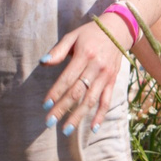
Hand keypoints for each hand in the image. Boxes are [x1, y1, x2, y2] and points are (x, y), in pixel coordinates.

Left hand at [40, 18, 128, 137]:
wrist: (118, 30)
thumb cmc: (90, 34)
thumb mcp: (73, 36)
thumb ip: (58, 51)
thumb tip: (42, 62)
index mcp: (85, 55)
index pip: (67, 78)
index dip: (56, 92)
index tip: (45, 105)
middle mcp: (96, 67)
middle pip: (77, 92)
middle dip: (62, 108)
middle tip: (49, 122)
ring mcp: (106, 76)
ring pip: (91, 100)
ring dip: (78, 116)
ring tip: (66, 130)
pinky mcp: (112, 81)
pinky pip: (107, 101)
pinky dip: (101, 115)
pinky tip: (93, 128)